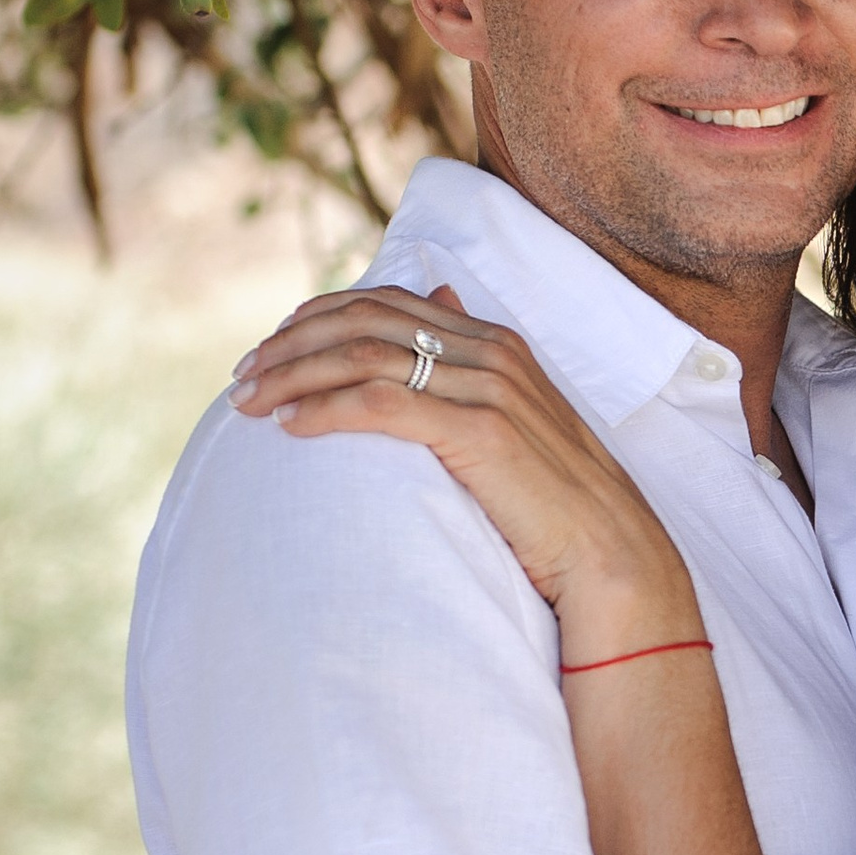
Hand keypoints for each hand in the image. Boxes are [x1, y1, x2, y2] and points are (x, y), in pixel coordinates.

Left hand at [230, 284, 695, 650]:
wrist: (611, 555)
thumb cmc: (555, 503)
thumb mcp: (512, 421)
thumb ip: (468, 364)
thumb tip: (437, 299)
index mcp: (494, 342)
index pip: (384, 302)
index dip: (316, 317)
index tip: (270, 349)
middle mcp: (489, 352)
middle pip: (365, 319)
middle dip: (292, 341)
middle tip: (244, 375)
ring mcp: (488, 389)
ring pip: (365, 356)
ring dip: (295, 374)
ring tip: (250, 402)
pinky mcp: (480, 434)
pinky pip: (382, 405)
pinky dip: (327, 409)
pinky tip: (291, 427)